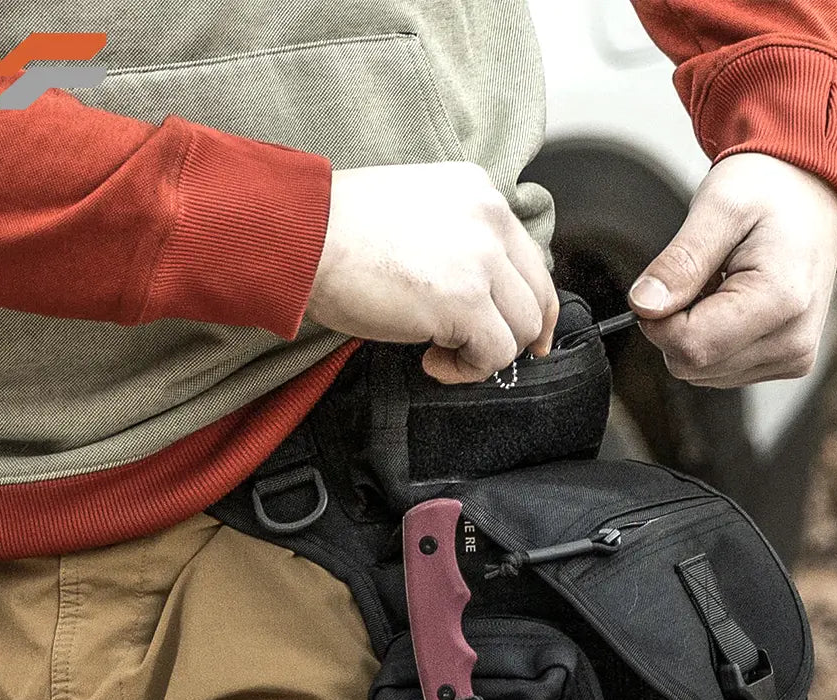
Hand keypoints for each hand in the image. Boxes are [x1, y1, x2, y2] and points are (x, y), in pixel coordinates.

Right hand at [306, 162, 558, 383]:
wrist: (300, 235)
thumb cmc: (336, 230)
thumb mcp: (413, 214)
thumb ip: (453, 240)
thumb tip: (477, 291)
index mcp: (477, 192)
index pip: (530, 256)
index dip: (533, 302)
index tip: (526, 333)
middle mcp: (489, 219)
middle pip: (536, 295)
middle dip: (519, 335)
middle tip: (491, 357)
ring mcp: (481, 259)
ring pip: (520, 328)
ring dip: (484, 353)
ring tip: (440, 354)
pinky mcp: (466, 301)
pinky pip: (493, 354)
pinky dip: (467, 370)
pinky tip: (432, 362)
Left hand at [627, 153, 836, 388]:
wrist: (810, 194)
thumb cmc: (768, 192)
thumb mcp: (717, 209)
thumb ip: (679, 262)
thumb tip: (643, 306)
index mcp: (781, 301)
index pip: (690, 346)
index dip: (659, 319)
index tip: (664, 283)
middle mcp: (793, 341)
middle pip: (692, 365)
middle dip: (676, 324)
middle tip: (701, 277)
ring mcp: (793, 357)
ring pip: (701, 373)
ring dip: (694, 332)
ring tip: (722, 285)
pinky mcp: (787, 364)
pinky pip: (719, 370)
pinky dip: (712, 339)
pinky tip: (732, 303)